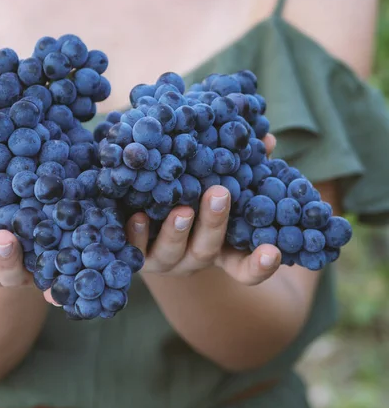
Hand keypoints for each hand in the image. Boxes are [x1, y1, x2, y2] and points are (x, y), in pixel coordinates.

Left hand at [127, 133, 280, 285]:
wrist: (134, 207)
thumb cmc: (189, 193)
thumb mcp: (216, 181)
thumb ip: (241, 169)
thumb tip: (268, 141)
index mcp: (218, 248)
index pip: (246, 266)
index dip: (260, 264)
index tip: (273, 251)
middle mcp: (191, 258)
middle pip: (206, 250)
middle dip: (214, 223)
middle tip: (219, 194)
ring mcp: (162, 259)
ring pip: (170, 253)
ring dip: (176, 231)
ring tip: (181, 210)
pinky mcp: (134, 253)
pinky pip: (134, 250)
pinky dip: (137, 235)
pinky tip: (138, 217)